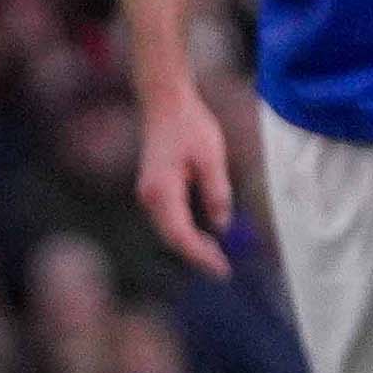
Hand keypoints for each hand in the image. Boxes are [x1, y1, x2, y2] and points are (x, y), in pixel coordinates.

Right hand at [132, 79, 236, 273]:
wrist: (164, 102)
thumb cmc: (189, 125)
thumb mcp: (212, 158)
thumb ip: (217, 194)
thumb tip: (221, 226)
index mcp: (162, 191)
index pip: (180, 235)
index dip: (201, 256)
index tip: (223, 269)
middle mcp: (149, 196)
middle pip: (171, 238)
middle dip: (197, 256)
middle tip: (223, 269)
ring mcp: (148, 193)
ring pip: (168, 231)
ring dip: (191, 246)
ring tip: (217, 256)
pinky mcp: (153, 189)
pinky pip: (168, 219)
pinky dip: (185, 232)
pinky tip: (204, 236)